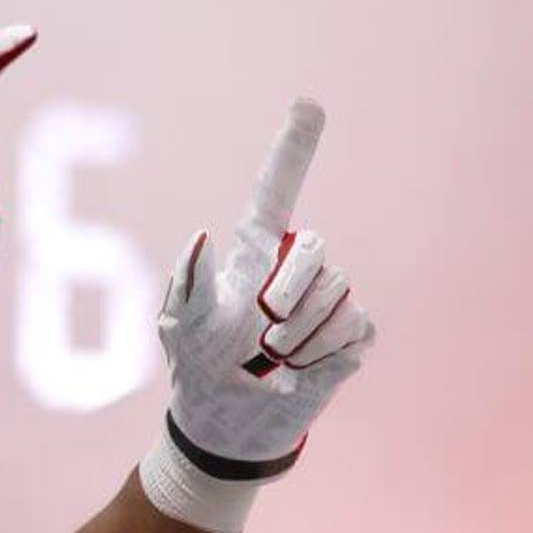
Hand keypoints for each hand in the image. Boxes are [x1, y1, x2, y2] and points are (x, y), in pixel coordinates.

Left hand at [158, 99, 375, 477]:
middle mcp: (294, 270)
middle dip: (286, 293)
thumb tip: (204, 235)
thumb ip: (185, 283)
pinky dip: (321, 358)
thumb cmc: (199, 371)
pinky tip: (300, 372)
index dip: (291, 150)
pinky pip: (352, 329)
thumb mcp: (178, 330)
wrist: (229, 428)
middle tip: (257, 336)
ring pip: (334, 295)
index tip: (308, 103)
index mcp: (251, 257)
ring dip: (298, 337)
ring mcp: (328, 300)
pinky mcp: (354, 333)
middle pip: (313, 249)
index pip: (274, 195)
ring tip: (271, 362)